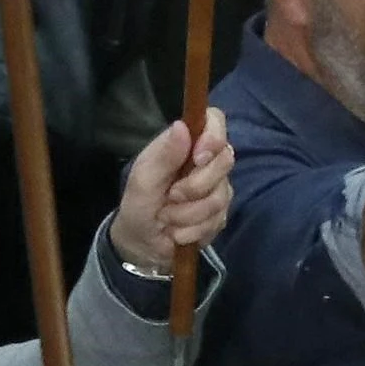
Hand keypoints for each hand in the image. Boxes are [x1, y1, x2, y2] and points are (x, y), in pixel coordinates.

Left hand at [110, 110, 233, 271]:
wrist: (142, 245)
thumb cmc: (139, 205)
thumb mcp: (143, 180)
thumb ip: (163, 155)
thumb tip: (182, 126)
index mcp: (185, 144)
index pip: (215, 120)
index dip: (214, 136)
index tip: (198, 158)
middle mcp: (206, 161)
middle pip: (225, 159)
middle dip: (195, 186)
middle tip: (170, 197)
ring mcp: (217, 187)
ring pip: (221, 196)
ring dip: (188, 214)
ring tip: (167, 218)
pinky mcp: (221, 213)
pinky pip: (218, 219)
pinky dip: (193, 229)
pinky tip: (178, 231)